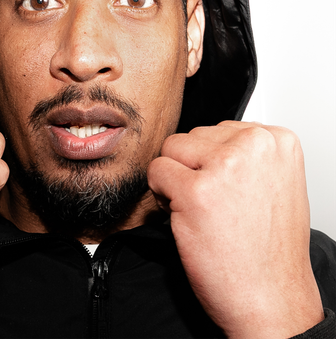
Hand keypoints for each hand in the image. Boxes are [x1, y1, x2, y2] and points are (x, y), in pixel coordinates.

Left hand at [148, 121, 323, 337]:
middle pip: (192, 137)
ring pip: (171, 149)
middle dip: (192, 168)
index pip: (217, 130)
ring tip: (201, 209)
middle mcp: (254, 145)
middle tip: (213, 203)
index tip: (226, 188)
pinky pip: (156, 171)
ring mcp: (225, 166)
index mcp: (275, 140)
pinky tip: (186, 217)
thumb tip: (206, 140)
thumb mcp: (273, 183)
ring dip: (175, 179)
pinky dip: (161, 195)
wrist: (271, 300)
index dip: (211, 162)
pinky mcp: (196, 190)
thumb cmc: (268, 249)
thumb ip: (244, 154)